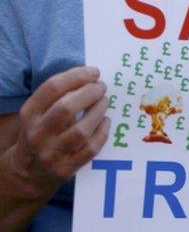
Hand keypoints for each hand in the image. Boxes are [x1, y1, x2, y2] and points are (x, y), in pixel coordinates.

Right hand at [7, 66, 109, 197]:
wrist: (28, 171)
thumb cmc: (41, 132)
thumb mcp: (38, 113)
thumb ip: (58, 96)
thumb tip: (90, 76)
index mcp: (29, 115)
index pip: (52, 88)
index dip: (77, 76)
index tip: (94, 72)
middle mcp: (37, 134)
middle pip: (66, 108)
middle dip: (89, 93)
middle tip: (101, 87)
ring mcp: (51, 154)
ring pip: (81, 130)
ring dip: (98, 111)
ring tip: (105, 101)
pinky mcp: (66, 169)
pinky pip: (90, 149)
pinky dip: (102, 132)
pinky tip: (105, 121)